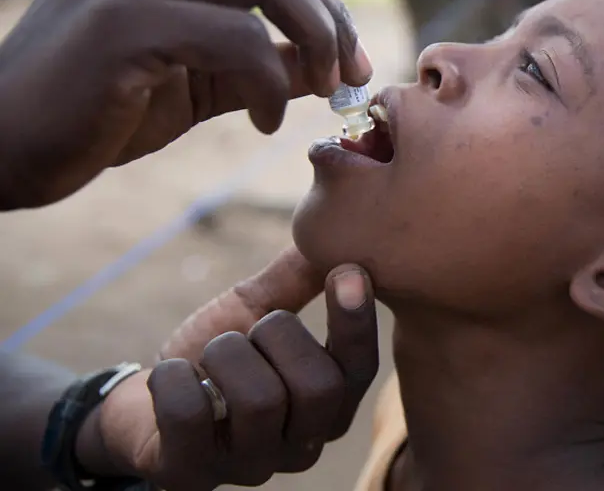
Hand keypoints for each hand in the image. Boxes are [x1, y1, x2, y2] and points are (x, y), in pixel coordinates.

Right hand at [0, 0, 372, 210]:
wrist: (3, 150)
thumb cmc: (96, 113)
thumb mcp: (194, 81)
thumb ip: (256, 61)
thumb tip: (328, 62)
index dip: (321, 5)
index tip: (353, 61)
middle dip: (329, 19)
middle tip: (353, 77)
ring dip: (313, 40)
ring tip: (322, 93)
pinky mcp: (120, 21)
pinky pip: (235, 36)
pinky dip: (269, 81)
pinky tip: (265, 120)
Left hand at [78, 250, 378, 489]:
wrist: (146, 403)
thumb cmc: (217, 359)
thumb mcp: (258, 312)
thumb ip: (296, 279)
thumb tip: (334, 232)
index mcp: (328, 408)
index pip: (360, 371)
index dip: (357, 322)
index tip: (346, 270)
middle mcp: (300, 447)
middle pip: (320, 388)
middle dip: (280, 336)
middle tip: (252, 331)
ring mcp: (247, 468)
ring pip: (259, 400)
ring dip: (226, 353)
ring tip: (211, 355)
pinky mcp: (190, 476)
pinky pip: (188, 414)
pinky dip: (175, 377)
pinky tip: (178, 375)